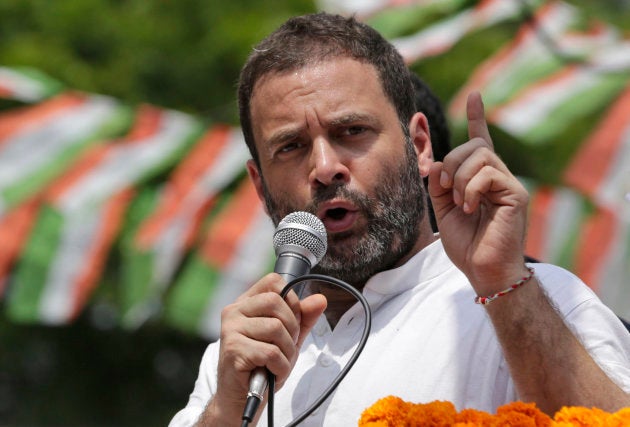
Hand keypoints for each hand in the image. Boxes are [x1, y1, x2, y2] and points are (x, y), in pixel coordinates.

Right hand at [211, 273, 326, 422]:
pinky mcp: (232, 350)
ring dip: (286, 351)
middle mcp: (234, 311)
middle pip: (276, 302)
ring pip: (275, 328)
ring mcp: (230, 329)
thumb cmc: (263, 365)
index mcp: (245, 303)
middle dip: (292, 327)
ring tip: (278, 363)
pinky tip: (272, 372)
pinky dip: (280, 367)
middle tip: (286, 347)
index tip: (291, 321)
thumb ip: (303, 318)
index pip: (273, 281)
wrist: (241, 399)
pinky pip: (271, 352)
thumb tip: (320, 299)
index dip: (291, 300)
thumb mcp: (288, 338)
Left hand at [427, 92, 529, 293]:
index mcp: (480, 179)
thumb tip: (438, 161)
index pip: (480, 140)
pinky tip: (471, 208)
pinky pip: (488, 174)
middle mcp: (498, 176)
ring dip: (459, 178)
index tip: (474, 94)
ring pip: (480, 156)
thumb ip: (439, 184)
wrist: (483, 271)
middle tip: (445, 189)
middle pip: (473, 146)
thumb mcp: (443, 209)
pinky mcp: (516, 194)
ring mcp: (509, 184)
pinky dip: (471, 189)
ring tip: (461, 203)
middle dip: (451, 163)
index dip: (476, 117)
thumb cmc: (466, 244)